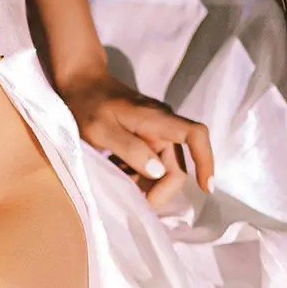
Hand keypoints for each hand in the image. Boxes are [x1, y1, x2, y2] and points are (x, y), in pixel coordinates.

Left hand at [58, 66, 213, 196]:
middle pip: (175, 166)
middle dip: (159, 190)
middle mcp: (163, 127)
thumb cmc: (87, 103)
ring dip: (145, 185)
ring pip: (161, 170)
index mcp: (158, 120)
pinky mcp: (145, 139)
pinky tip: (116, 175)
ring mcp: (155, 133)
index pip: (195, 136)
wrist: (80, 81)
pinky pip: (149, 164)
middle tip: (134, 206)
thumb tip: (158, 171)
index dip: (205, 161)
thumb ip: (129, 148)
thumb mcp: (101, 129)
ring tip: (118, 188)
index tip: (205, 188)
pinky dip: (136, 176)